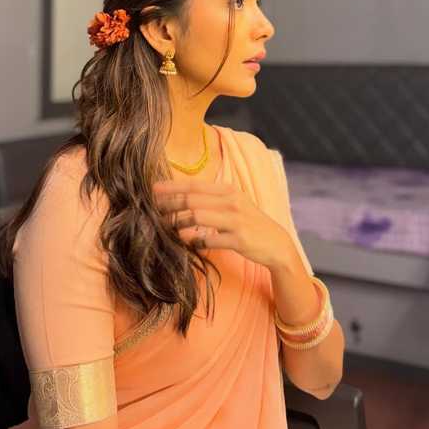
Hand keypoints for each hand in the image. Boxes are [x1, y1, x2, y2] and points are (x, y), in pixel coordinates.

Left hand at [152, 177, 293, 272]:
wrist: (276, 243)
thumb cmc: (248, 223)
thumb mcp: (233, 205)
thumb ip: (210, 200)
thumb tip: (182, 199)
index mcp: (228, 190)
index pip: (194, 185)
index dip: (172, 186)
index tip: (153, 189)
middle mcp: (231, 201)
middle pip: (192, 199)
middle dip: (169, 204)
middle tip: (152, 209)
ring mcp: (235, 220)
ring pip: (197, 216)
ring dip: (178, 222)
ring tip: (166, 228)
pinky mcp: (238, 239)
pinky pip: (209, 239)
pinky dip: (195, 241)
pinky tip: (190, 243)